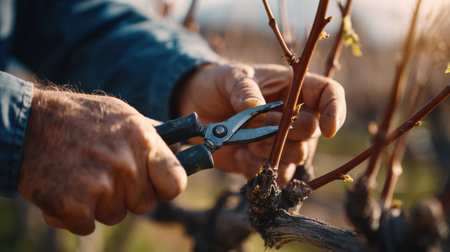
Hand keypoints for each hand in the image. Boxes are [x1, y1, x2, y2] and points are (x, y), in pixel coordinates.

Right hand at [18, 87, 186, 234]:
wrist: (28, 123)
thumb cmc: (80, 118)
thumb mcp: (124, 115)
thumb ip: (152, 137)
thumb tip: (181, 150)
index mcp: (143, 141)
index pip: (176, 182)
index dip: (166, 188)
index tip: (158, 186)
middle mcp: (126, 165)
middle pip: (143, 204)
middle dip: (126, 194)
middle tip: (104, 173)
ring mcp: (100, 187)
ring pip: (114, 215)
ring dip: (99, 204)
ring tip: (81, 175)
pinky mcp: (72, 205)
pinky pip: (86, 226)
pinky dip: (73, 214)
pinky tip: (64, 188)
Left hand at [178, 63, 345, 183]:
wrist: (197, 107)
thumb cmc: (219, 84)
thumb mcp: (229, 77)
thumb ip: (243, 89)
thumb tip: (255, 105)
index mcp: (294, 86)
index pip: (329, 94)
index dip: (336, 111)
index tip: (328, 130)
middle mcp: (295, 115)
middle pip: (312, 131)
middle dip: (283, 131)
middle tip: (254, 124)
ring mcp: (283, 141)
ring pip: (298, 156)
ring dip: (268, 150)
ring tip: (243, 139)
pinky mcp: (267, 161)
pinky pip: (278, 175)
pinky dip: (257, 169)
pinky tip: (239, 154)